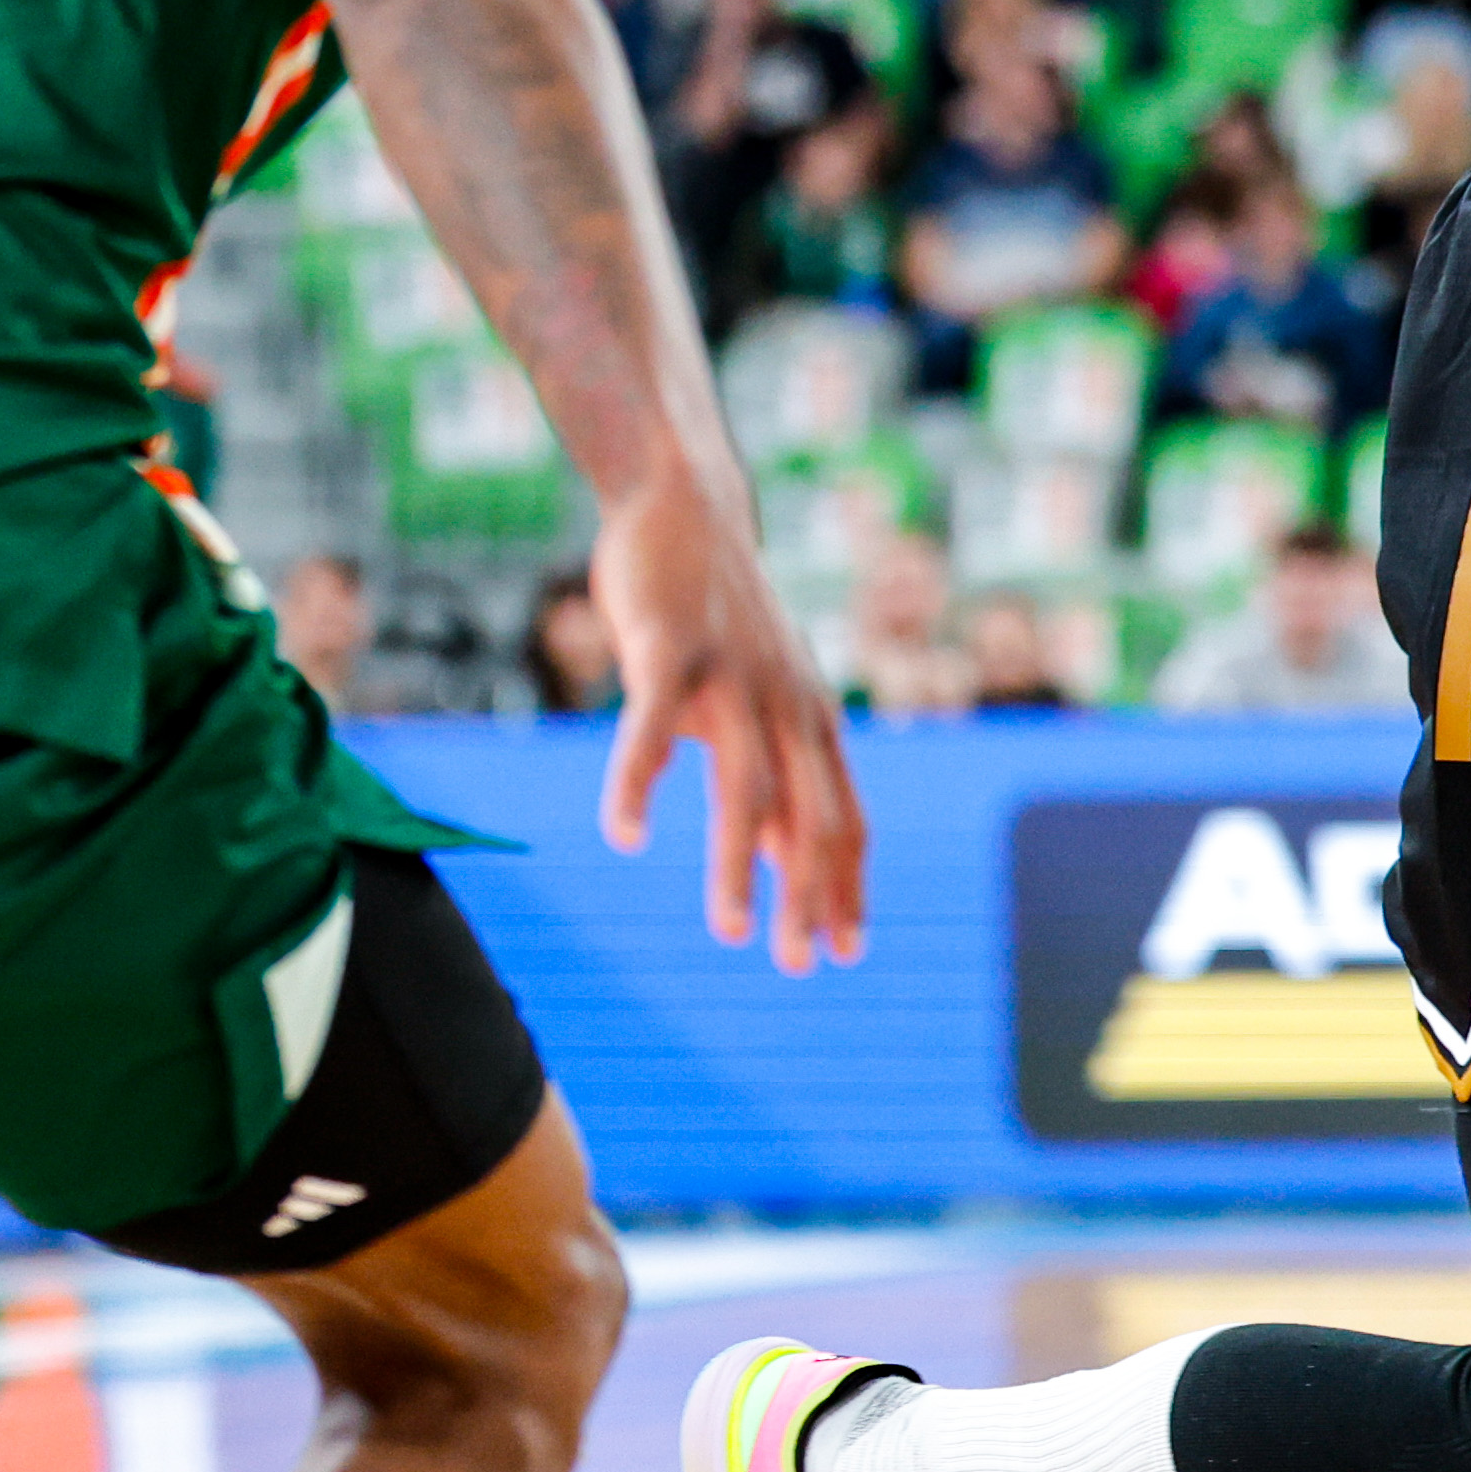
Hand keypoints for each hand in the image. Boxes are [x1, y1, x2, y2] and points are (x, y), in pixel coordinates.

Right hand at [592, 473, 868, 975]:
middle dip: (809, 895)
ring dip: (736, 865)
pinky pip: (652, 726)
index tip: (846, 952)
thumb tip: (778, 858)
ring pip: (744, 786)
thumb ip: (776, 771)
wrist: (688, 505)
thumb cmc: (722, 618)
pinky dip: (637, 782)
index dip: (848, 885)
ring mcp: (732, 676)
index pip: (845, 817)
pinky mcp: (672, 648)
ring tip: (730, 931)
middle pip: (809, 814)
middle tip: (800, 966)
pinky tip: (622, 835)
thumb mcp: (763, 698)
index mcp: (811, 719)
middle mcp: (786, 702)